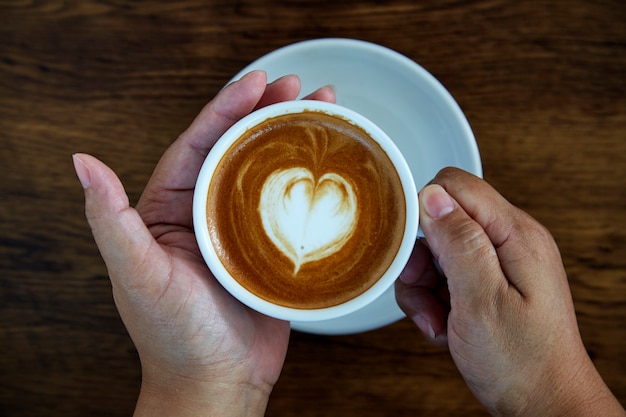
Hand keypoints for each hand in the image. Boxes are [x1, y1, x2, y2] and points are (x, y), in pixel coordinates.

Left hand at [73, 71, 334, 416]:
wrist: (218, 383)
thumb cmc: (173, 337)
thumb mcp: (137, 274)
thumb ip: (111, 218)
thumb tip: (83, 161)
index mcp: (169, 208)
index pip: (198, 143)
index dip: (226, 107)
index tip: (256, 81)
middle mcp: (205, 211)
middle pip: (239, 148)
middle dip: (267, 112)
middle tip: (299, 87)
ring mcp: (241, 229)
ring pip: (268, 171)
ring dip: (293, 139)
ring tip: (325, 111)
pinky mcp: (271, 248)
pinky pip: (291, 205)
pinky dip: (311, 181)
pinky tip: (332, 164)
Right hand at [396, 168, 624, 415]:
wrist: (542, 403)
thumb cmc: (521, 362)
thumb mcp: (482, 301)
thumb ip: (459, 243)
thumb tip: (432, 195)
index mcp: (515, 235)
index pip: (456, 186)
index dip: (425, 211)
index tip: (413, 250)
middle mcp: (508, 242)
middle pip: (442, 221)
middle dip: (421, 259)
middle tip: (425, 292)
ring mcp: (498, 264)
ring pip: (436, 252)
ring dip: (424, 287)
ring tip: (437, 318)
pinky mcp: (487, 284)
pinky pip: (444, 277)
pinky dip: (433, 301)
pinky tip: (444, 325)